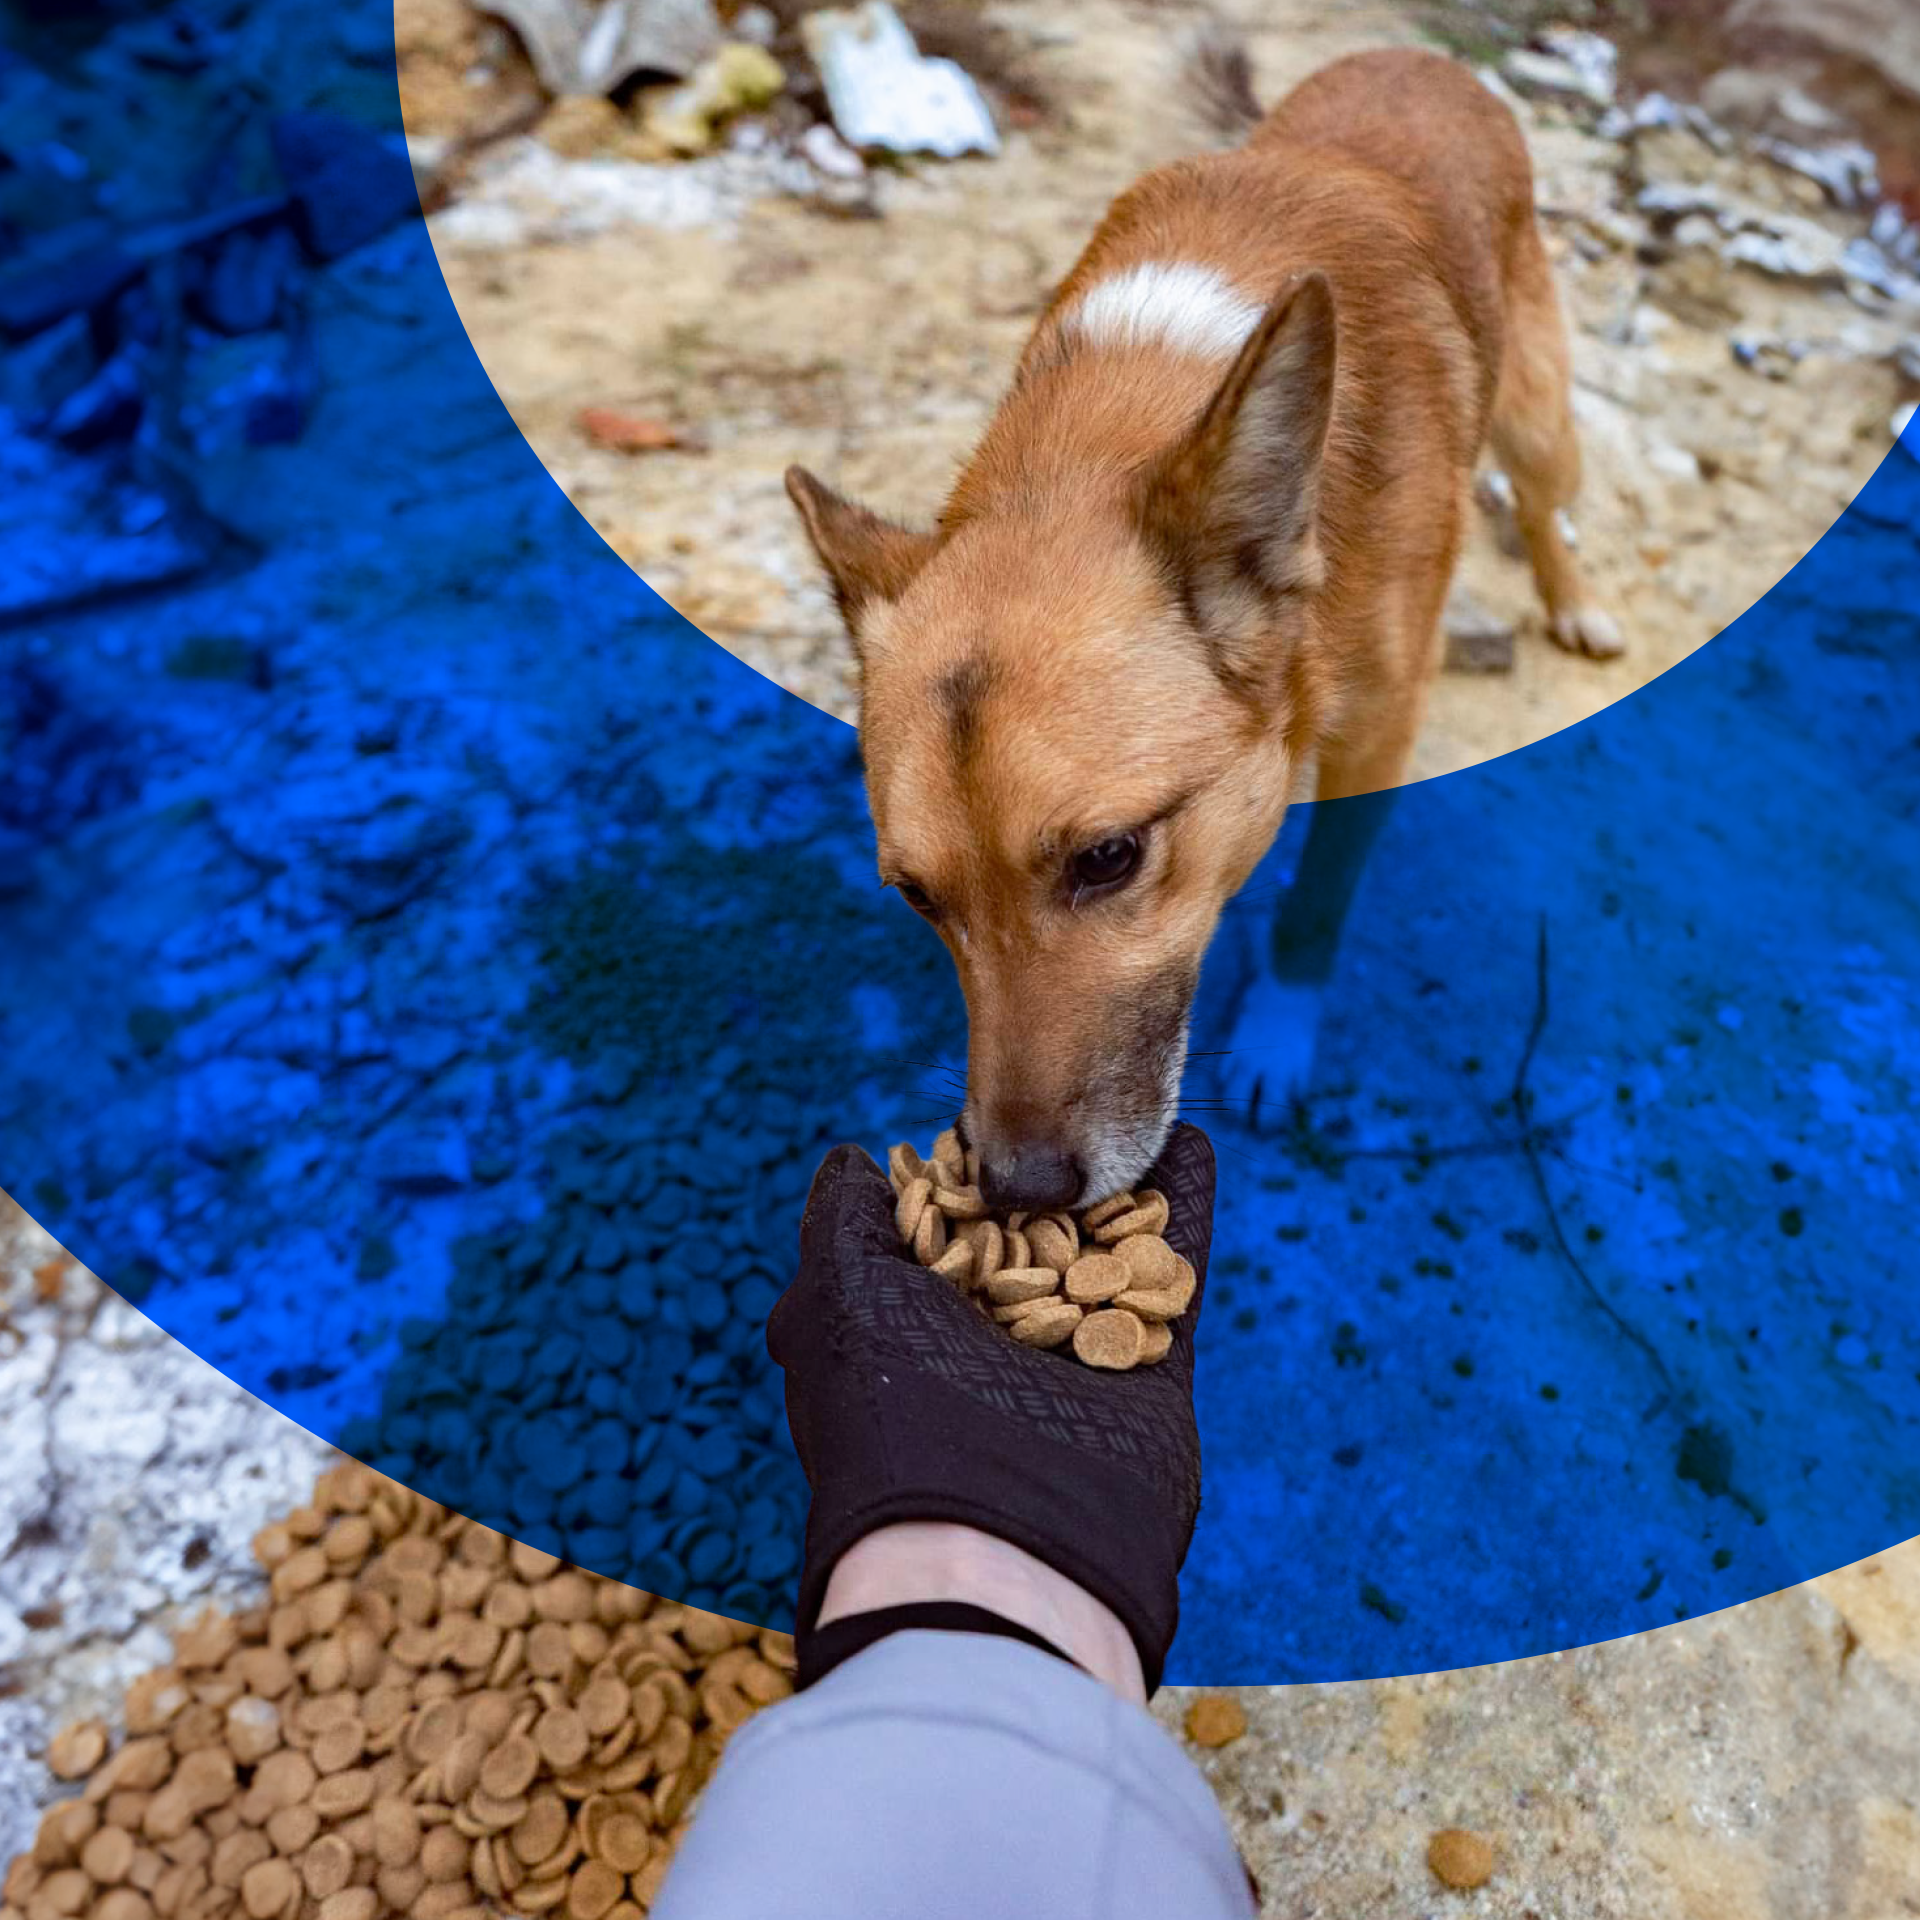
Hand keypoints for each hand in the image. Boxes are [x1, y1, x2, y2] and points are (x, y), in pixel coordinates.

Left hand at [767, 1123, 1215, 1694]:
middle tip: (1069, 1104)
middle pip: (1028, 1238)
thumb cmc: (894, 1418)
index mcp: (907, 1335)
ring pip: (1101, 1249)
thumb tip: (857, 1164)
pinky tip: (1193, 1148)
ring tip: (1134, 1112)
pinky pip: (1170, 1280)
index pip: (937, 1234)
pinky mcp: (1147, 1379)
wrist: (995, 1555)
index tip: (982, 1116)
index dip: (959, 1177)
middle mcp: (989, 1350)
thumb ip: (843, 1223)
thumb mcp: (835, 1299)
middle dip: (1047, 1179)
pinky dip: (1184, 1213)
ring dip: (1121, 1183)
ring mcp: (1072, 1364)